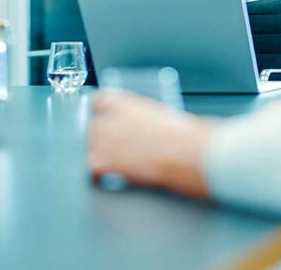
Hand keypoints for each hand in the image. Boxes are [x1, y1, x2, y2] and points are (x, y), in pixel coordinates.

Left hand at [87, 90, 213, 198]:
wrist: (191, 154)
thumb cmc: (186, 136)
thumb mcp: (164, 116)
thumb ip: (145, 119)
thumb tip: (142, 129)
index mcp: (124, 101)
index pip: (98, 101)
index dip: (101, 113)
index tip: (104, 119)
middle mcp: (109, 116)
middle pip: (91, 126)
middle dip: (99, 136)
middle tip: (112, 147)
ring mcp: (103, 139)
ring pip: (88, 146)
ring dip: (98, 154)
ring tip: (110, 164)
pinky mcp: (102, 162)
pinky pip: (90, 169)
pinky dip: (98, 175)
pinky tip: (106, 179)